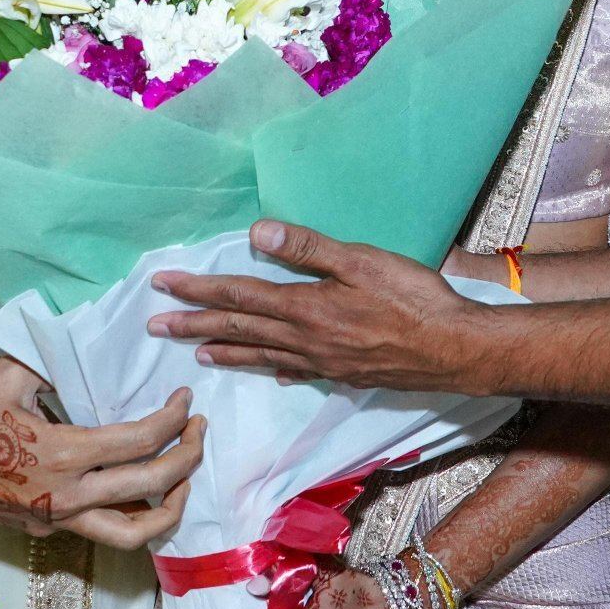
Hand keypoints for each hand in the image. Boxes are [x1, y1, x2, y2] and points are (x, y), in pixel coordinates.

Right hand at [0, 358, 203, 550]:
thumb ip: (56, 364)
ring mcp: (59, 519)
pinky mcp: (48, 530)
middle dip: (188, 456)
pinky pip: (105, 533)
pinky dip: (136, 517)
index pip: (140, 442)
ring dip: (171, 506)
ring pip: (135, 533)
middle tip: (199, 430)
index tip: (186, 399)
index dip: (173, 419)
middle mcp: (68, 495)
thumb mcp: (9, 377)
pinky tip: (146, 492)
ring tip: (185, 475)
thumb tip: (92, 349)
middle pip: (152, 486)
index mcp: (62, 453)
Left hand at [150, 219, 491, 390]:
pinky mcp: (344, 374)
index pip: (239, 295)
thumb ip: (307, 248)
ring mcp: (324, 361)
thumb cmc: (413, 298)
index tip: (164, 284)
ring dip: (226, 349)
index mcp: (305, 307)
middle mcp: (306, 339)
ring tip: (195, 350)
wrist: (453, 349)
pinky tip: (271, 372)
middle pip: (240, 328)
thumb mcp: (361, 261)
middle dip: (195, 322)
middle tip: (156, 326)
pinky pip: (296, 372)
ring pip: (262, 354)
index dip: (198, 288)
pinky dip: (274, 369)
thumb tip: (255, 234)